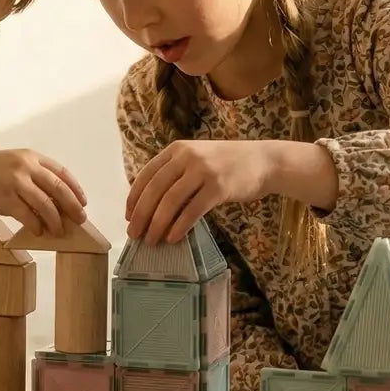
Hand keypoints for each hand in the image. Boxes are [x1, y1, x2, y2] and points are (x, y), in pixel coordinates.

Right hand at [0, 149, 87, 236]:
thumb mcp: (10, 165)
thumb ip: (30, 178)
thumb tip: (51, 201)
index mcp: (29, 156)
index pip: (61, 173)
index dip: (75, 189)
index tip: (83, 202)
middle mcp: (25, 166)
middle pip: (58, 188)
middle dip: (73, 207)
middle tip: (80, 219)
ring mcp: (15, 181)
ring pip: (45, 204)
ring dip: (55, 221)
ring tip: (59, 231)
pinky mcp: (4, 198)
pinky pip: (28, 216)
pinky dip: (36, 226)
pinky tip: (38, 232)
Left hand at [126, 140, 279, 244]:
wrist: (262, 161)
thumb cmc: (226, 164)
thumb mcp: (196, 159)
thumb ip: (174, 174)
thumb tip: (148, 205)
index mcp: (176, 149)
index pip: (146, 175)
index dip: (134, 198)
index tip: (127, 217)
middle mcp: (187, 157)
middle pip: (155, 189)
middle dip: (141, 215)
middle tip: (134, 235)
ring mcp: (203, 171)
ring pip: (171, 202)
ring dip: (157, 224)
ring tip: (152, 241)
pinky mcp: (219, 187)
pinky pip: (192, 210)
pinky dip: (179, 226)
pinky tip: (173, 238)